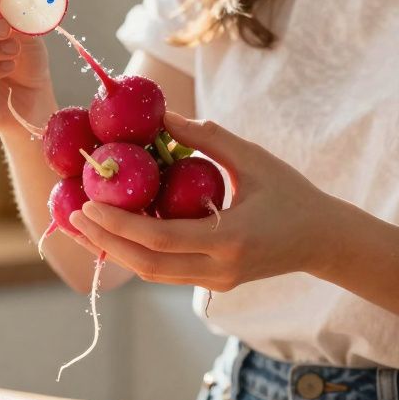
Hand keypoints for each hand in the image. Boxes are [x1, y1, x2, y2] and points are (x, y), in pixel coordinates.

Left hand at [69, 112, 352, 290]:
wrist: (324, 240)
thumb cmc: (292, 193)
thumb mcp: (253, 158)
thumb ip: (207, 138)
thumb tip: (162, 115)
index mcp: (231, 240)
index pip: (161, 238)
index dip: (119, 223)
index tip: (88, 203)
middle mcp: (220, 269)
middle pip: (148, 265)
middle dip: (106, 242)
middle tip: (74, 216)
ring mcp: (216, 282)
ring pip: (153, 273)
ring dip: (117, 251)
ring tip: (86, 226)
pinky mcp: (213, 283)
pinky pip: (166, 270)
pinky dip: (138, 252)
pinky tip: (117, 231)